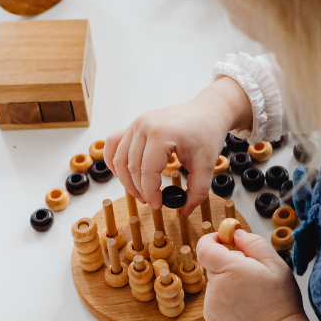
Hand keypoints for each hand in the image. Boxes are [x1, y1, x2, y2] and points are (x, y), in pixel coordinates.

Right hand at [104, 78, 250, 211]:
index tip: (158, 205)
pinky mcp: (134, 124)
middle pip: (131, 167)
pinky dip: (113, 160)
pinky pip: (114, 143)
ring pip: (119, 158)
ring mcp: (137, 123)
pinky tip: (121, 174)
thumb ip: (197, 191)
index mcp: (161, 134)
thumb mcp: (206, 165)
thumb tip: (184, 209)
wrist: (207, 111)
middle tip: (150, 201)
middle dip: (139, 189)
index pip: (147, 172)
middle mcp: (144, 126)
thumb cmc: (207, 134)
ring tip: (140, 192)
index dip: (150, 193)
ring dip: (126, 180)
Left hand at [196, 229, 312, 320]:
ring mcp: (211, 304)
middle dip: (227, 263)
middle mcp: (216, 287)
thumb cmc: (280, 300)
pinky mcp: (211, 317)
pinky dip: (225, 297)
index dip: (212, 240)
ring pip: (214, 282)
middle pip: (212, 265)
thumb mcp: (275, 263)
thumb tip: (236, 235)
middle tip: (249, 273)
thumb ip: (253, 243)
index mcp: (230, 270)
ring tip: (248, 292)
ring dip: (226, 281)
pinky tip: (243, 304)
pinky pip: (214, 298)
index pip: (204, 247)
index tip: (225, 241)